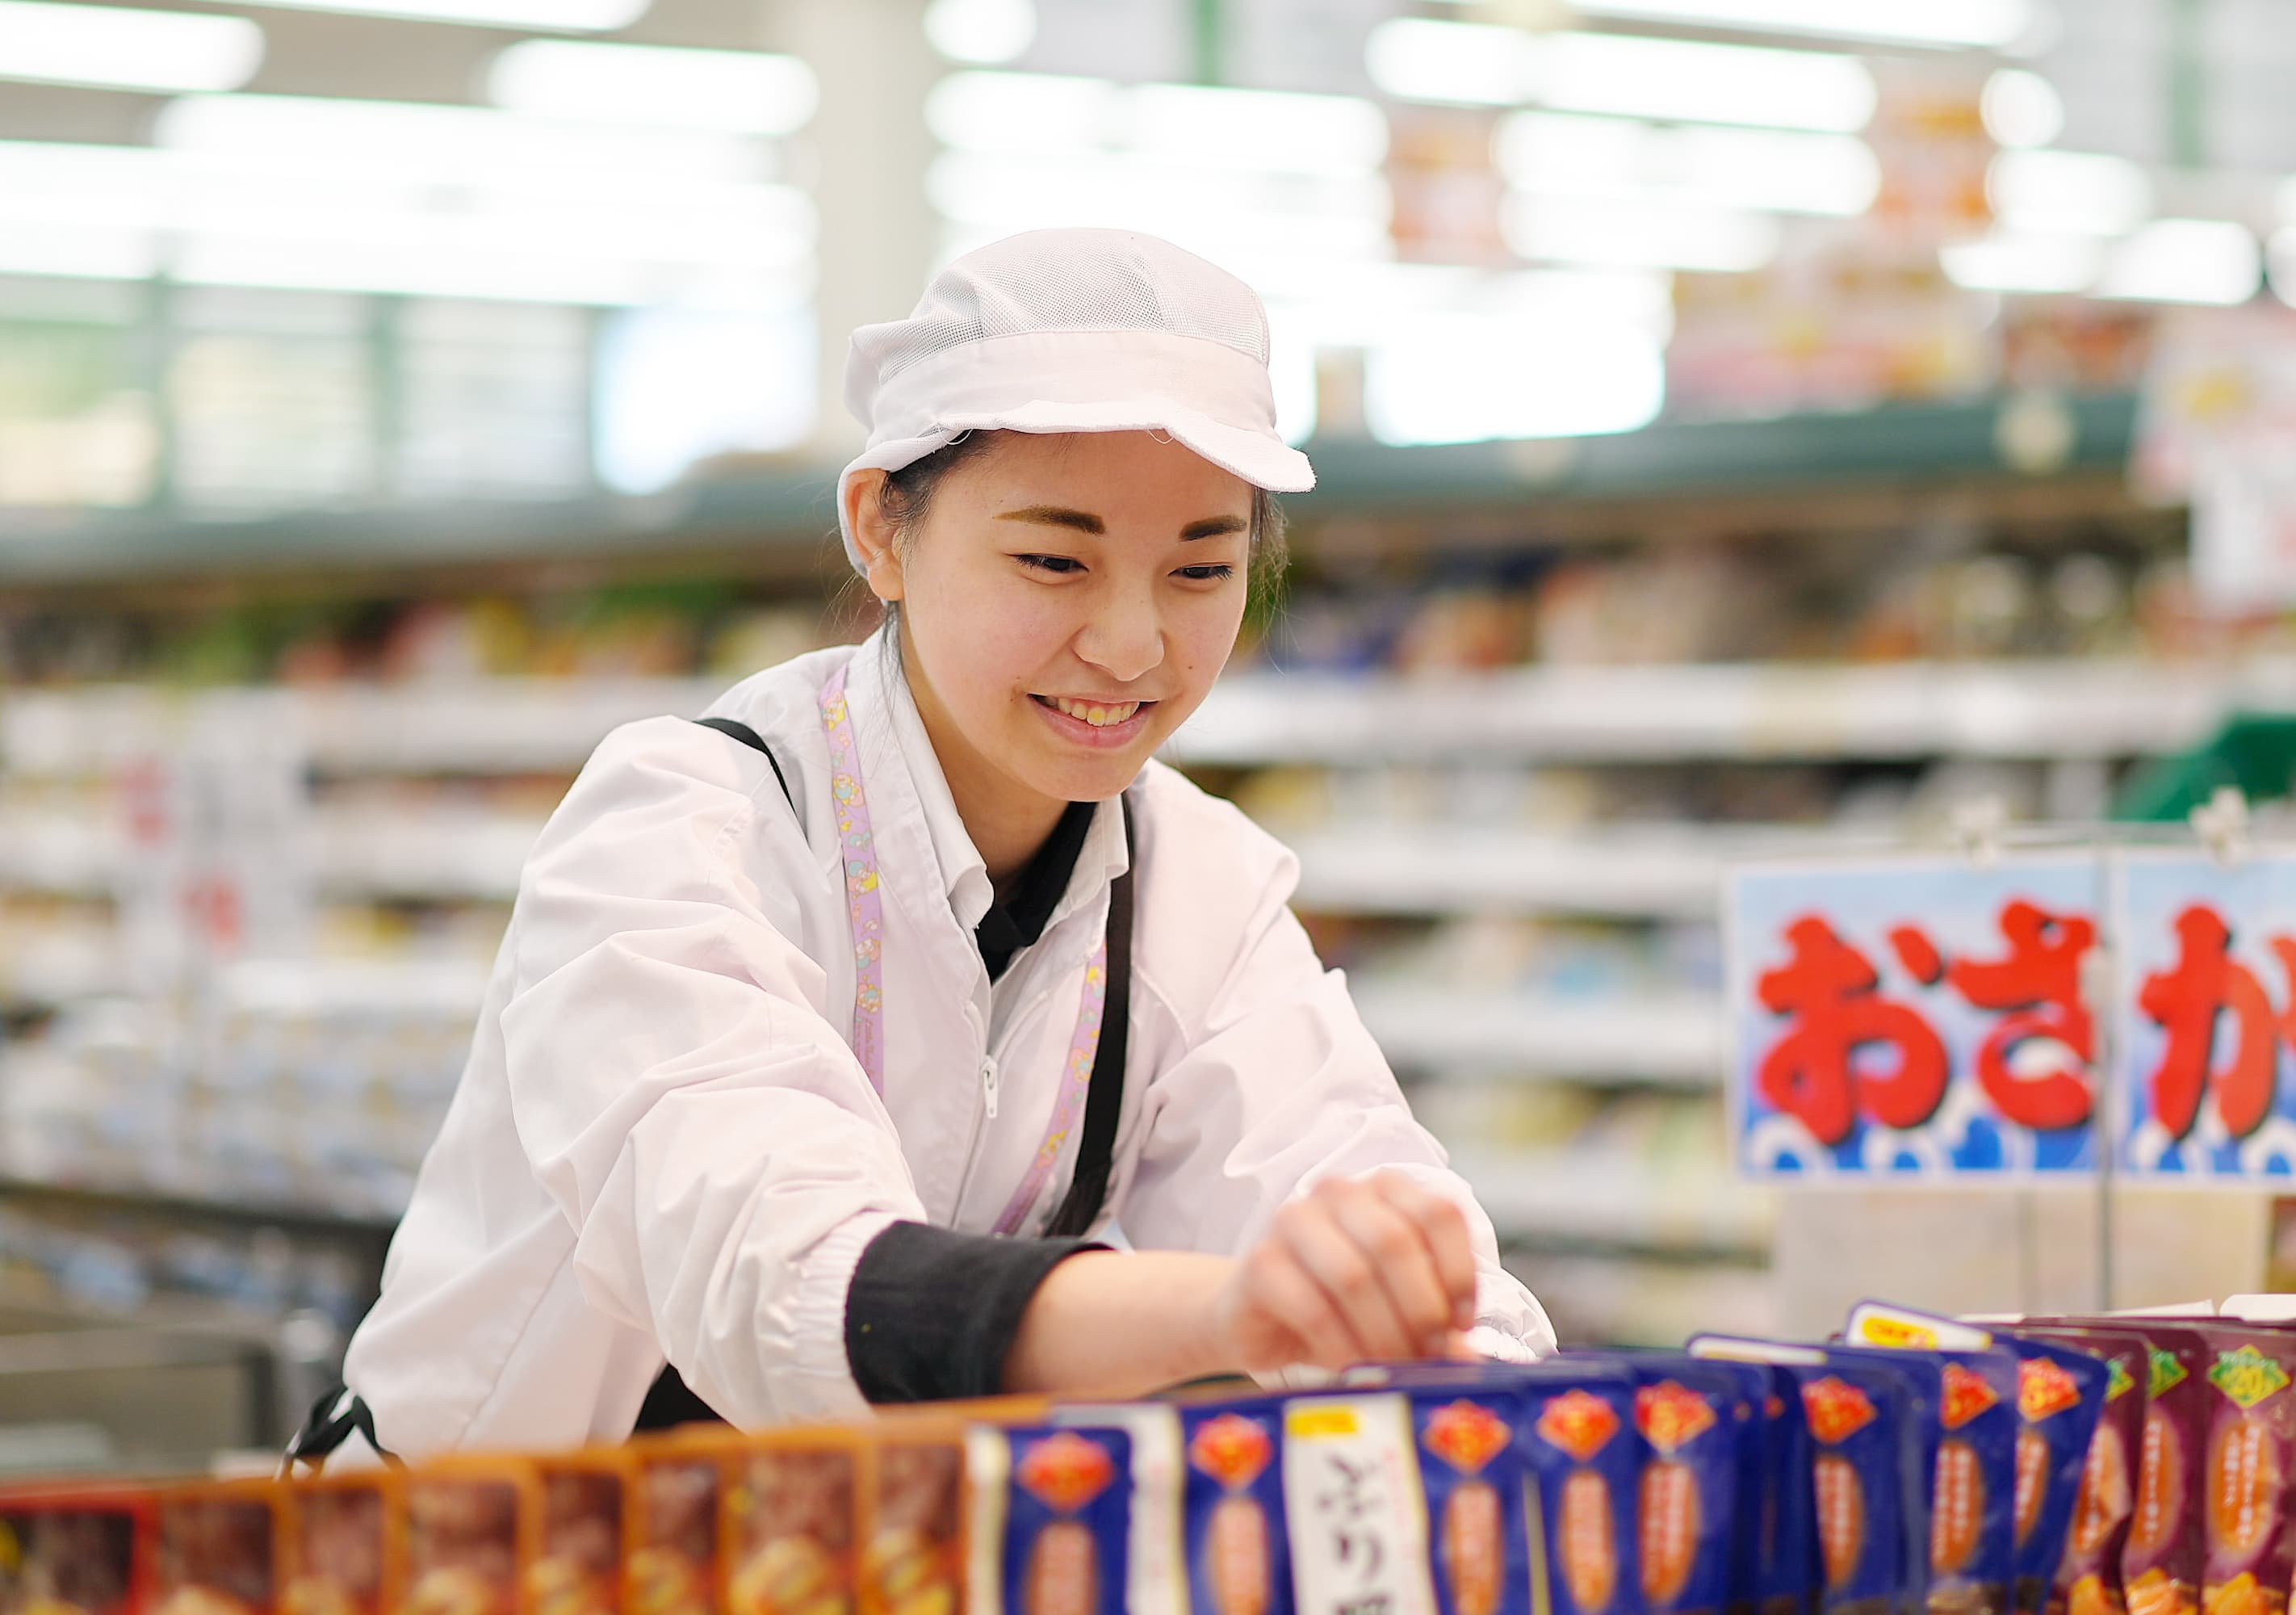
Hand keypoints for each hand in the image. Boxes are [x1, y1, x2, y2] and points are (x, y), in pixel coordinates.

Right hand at [1211, 1171, 1480, 1374]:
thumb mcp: (1394, 1304)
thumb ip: (1433, 1320)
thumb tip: (1469, 1357)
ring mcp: (1294, 1222)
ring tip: (1394, 1367)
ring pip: (1354, 1275)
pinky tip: (1352, 1367)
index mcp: (1384, 1190)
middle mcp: (1339, 1193)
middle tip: (1428, 1355)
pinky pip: (1312, 1308)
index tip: (1462, 1324)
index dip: (1459, 1272)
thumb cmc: (1337, 1304)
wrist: (1256, 1313)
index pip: (1438, 1213)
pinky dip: (1342, 1347)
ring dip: (1383, 1333)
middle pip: (1395, 1243)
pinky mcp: (1260, 1263)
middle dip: (1420, 1310)